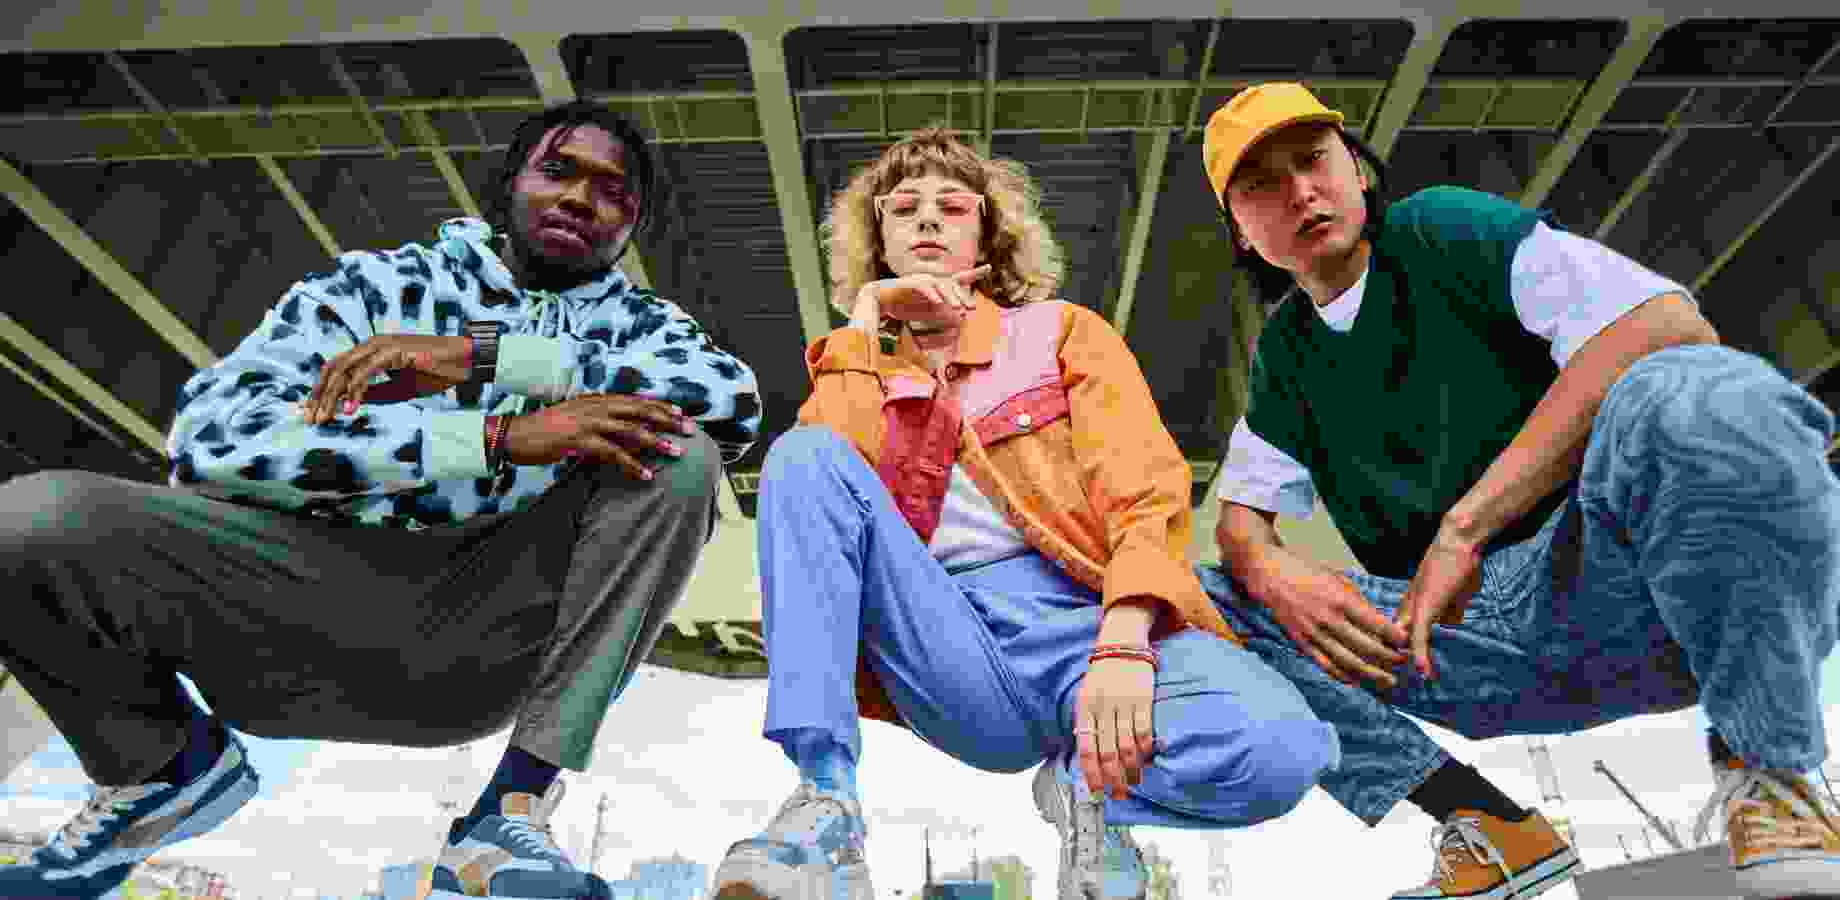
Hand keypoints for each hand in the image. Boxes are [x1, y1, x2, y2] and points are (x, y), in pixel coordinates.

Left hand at [304, 334, 471, 423]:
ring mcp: (382, 345)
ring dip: (333, 395)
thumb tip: (349, 405)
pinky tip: (351, 408)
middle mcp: (372, 344)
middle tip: (312, 419)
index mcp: (371, 351)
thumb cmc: (435, 372)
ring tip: (327, 417)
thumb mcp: (399, 389)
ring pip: (345, 369)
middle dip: (320, 395)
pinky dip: (356, 390)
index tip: (313, 412)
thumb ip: (375, 394)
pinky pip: (366, 371)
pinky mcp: (393, 351)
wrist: (463, 362)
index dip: (322, 390)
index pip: (337, 368)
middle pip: (334, 368)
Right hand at [504, 393, 697, 479]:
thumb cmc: (542, 430)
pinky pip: (613, 454)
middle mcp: (594, 406)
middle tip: (690, 429)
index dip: (658, 405)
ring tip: (676, 452)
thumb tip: (617, 431)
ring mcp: (587, 422)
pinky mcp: (579, 440)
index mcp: (593, 400)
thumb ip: (595, 420)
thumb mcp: (572, 418)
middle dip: (667, 419)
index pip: (633, 400)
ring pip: (631, 430)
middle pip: (639, 410)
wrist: (513, 435)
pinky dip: (632, 465)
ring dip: (656, 442)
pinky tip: (646, 474)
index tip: (679, 412)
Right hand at [866, 265, 990, 327]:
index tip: (989, 267)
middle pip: (953, 285)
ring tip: (958, 309)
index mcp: (939, 286)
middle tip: (971, 309)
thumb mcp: (927, 313)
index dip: (975, 272)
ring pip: (941, 286)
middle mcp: (934, 281)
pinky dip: (932, 295)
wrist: (881, 299)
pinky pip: (925, 288)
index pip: (960, 278)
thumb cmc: (904, 305)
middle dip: (963, 297)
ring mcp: (923, 281)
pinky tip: (939, 303)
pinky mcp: (912, 284)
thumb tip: (959, 323)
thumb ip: (942, 315)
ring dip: (950, 298)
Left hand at [1075, 655, 1156, 801]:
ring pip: (1126, 745)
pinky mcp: (1143, 698)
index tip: (1096, 790)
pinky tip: (1145, 758)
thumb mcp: (1085, 695)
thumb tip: (1087, 755)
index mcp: (1085, 708)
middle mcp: (1102, 707)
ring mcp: (1123, 703)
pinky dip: (1145, 748)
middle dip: (1112, 778)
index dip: (1090, 772)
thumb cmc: (1102, 674)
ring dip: (1130, 768)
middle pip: (1106, 752)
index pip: (1085, 748)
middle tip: (1117, 794)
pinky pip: (1144, 730)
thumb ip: (1085, 721)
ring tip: (1133, 781)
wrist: (1121, 644)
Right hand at [1255, 549, 1408, 689]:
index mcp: (1341, 599)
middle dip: (1389, 658)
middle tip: (1403, 662)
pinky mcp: (1301, 642)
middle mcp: (1329, 618)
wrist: (1269, 574)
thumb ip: (1355, 600)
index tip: (1407, 642)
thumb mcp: (1336, 578)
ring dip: (1371, 674)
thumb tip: (1376, 621)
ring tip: (1388, 680)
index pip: (1376, 623)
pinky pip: (1324, 664)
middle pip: (1367, 647)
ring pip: (1348, 661)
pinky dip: (1341, 675)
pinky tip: (1355, 681)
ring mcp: (1314, 633)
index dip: (1396, 636)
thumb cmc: (1305, 572)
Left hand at [1394, 529, 1482, 680]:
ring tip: (1400, 686)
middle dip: (1391, 666)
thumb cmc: (1457, 566)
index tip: (1389, 677)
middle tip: (1388, 688)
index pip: (1397, 639)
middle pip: (1394, 644)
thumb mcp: (1453, 595)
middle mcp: (1407, 610)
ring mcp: (1414, 609)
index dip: (1393, 657)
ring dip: (1405, 665)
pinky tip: (1423, 671)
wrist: (1457, 542)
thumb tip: (1450, 623)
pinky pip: (1420, 635)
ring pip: (1404, 642)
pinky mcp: (1426, 607)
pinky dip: (1421, 653)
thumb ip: (1449, 612)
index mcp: (1409, 609)